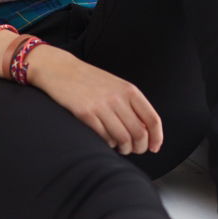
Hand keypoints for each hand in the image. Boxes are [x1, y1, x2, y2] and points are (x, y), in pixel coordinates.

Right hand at [28, 47, 163, 154]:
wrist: (61, 69)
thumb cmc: (89, 80)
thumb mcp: (116, 86)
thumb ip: (131, 104)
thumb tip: (146, 132)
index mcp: (129, 90)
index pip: (152, 119)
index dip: (156, 138)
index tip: (154, 147)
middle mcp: (118, 97)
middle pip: (140, 133)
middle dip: (139, 147)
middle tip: (133, 149)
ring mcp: (101, 105)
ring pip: (123, 139)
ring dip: (123, 148)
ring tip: (119, 146)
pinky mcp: (86, 113)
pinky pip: (104, 138)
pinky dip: (107, 143)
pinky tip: (105, 138)